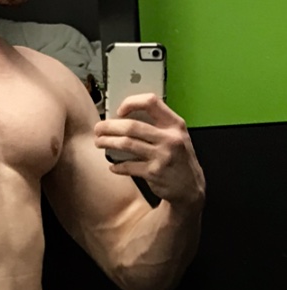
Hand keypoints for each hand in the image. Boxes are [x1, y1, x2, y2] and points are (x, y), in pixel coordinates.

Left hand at [94, 93, 205, 209]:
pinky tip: (112, 166)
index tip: (119, 111)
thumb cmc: (178, 158)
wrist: (191, 187)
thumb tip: (123, 117)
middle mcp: (170, 138)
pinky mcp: (154, 173)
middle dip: (109, 126)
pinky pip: (128, 166)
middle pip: (132, 126)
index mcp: (175, 124)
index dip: (131, 103)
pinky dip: (117, 166)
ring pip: (127, 144)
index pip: (151, 102)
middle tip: (98, 129)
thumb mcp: (176, 136)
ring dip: (108, 142)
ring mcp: (162, 156)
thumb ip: (157, 125)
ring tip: (99, 142)